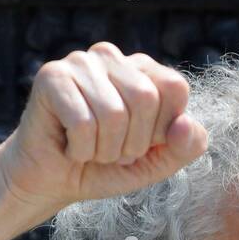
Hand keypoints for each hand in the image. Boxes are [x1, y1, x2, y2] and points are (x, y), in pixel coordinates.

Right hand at [0, 42, 207, 217]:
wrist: (54, 183)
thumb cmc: (104, 168)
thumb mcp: (155, 164)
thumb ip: (184, 147)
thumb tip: (186, 124)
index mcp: (143, 70)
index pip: (175, 88)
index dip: (161, 130)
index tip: (138, 144)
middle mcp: (113, 57)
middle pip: (145, 98)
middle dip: (132, 144)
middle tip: (110, 151)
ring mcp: (81, 62)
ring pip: (113, 114)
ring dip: (104, 151)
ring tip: (90, 150)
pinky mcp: (52, 76)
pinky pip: (82, 123)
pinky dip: (79, 150)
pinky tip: (69, 147)